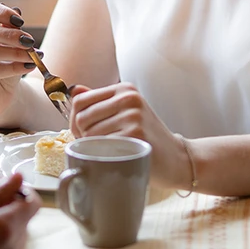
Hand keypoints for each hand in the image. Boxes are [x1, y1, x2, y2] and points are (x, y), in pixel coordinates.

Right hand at [0, 0, 37, 117]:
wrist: (4, 96)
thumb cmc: (6, 66)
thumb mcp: (12, 46)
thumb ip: (12, 31)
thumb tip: (17, 11)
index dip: (1, 11)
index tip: (20, 21)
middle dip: (10, 34)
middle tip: (30, 40)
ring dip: (15, 52)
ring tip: (33, 55)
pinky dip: (15, 67)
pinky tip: (29, 66)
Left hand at [70, 82, 190, 189]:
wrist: (176, 158)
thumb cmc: (146, 138)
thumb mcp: (125, 113)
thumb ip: (100, 102)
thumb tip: (74, 90)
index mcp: (124, 90)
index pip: (80, 100)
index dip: (74, 121)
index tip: (82, 133)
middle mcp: (129, 98)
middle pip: (82, 117)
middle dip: (81, 136)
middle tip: (95, 147)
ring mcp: (133, 115)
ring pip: (89, 133)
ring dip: (92, 148)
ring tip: (107, 152)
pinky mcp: (136, 133)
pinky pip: (102, 145)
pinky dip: (103, 155)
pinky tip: (115, 158)